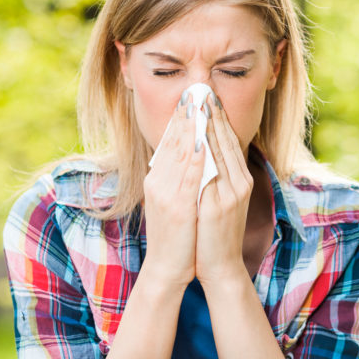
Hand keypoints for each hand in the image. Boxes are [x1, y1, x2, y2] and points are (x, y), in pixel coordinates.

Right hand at [141, 96, 204, 289]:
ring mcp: (166, 194)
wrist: (168, 269)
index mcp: (158, 179)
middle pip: (173, 142)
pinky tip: (200, 139)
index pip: (170, 142)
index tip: (190, 97)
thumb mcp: (174, 201)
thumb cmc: (177, 236)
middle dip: (185, 115)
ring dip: (190, 127)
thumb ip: (179, 178)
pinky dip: (194, 155)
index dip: (180, 118)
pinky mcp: (177, 207)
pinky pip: (188, 176)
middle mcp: (158, 182)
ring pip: (180, 153)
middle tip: (195, 89)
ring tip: (198, 104)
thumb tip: (190, 155)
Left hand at [195, 93, 253, 285]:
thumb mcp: (219, 200)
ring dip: (208, 125)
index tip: (206, 96)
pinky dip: (205, 152)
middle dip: (213, 114)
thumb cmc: (214, 233)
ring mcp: (232, 193)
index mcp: (240, 180)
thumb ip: (215, 176)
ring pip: (220, 151)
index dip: (218, 117)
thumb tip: (203, 151)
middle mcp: (239, 183)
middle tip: (202, 89)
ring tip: (197, 103)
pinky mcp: (221, 205)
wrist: (219, 266)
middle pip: (226, 140)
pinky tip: (196, 136)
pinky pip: (212, 172)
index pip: (228, 141)